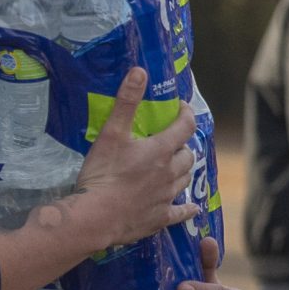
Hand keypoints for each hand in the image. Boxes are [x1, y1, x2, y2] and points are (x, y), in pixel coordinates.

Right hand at [70, 68, 195, 250]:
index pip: (185, 126)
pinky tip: (193, 208)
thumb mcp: (111, 133)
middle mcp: (170, 173)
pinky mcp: (160, 218)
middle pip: (188, 155)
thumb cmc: (103, 174)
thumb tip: (139, 72)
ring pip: (185, 179)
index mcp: (161, 151)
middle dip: (183, 145)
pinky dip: (188, 208)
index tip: (181, 109)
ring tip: (175, 166)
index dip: (186, 114)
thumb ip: (126, 102)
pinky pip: (181, 212)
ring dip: (183, 170)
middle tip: (172, 141)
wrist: (95, 217)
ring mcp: (166, 197)